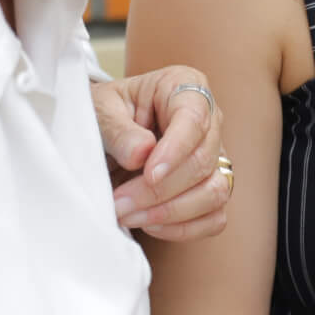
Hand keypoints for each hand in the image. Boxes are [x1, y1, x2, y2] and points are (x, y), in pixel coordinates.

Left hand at [92, 67, 232, 242]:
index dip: (175, 150)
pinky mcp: (211, 189)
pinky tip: (150, 224)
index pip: (194, 118)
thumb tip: (142, 154)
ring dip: (170, 212)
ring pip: (214, 192)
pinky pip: (214, 217)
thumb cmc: (105, 114)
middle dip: (160, 190)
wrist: (103, 136)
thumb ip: (118, 129)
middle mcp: (208, 121)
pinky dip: (183, 228)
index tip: (148, 174)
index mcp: (184, 86)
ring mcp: (214, 157)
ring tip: (128, 215)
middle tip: (119, 203)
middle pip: (203, 161)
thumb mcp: (100, 111)